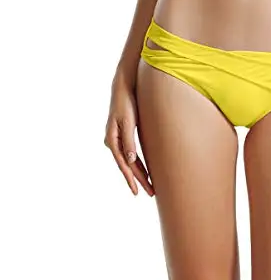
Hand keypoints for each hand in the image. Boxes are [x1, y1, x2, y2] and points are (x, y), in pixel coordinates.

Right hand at [104, 76, 153, 196]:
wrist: (123, 86)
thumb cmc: (126, 102)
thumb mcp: (128, 120)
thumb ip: (129, 140)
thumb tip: (130, 160)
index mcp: (112, 139)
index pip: (123, 164)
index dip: (131, 178)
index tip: (138, 191)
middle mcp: (112, 141)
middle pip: (126, 165)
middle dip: (137, 179)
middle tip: (150, 192)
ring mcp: (116, 138)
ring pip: (128, 160)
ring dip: (138, 172)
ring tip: (149, 184)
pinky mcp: (122, 134)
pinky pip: (129, 153)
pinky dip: (136, 162)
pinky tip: (143, 169)